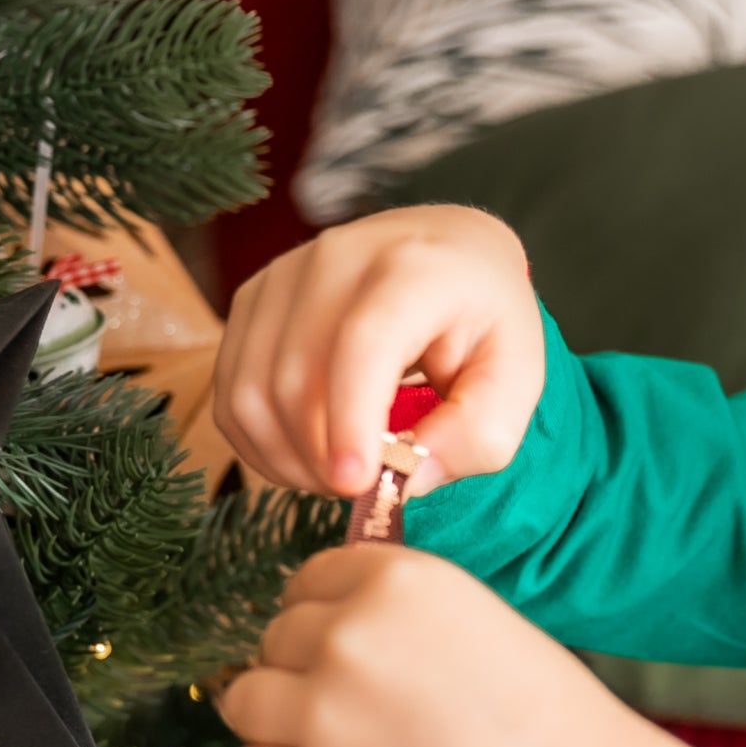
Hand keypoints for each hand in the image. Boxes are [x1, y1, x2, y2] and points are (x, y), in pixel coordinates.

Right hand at [213, 206, 544, 499]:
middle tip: (365, 490)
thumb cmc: (485, 323)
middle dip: (323, 459)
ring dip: (287, 459)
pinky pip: (231, 393)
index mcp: (416, 268)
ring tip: (337, 474)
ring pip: (252, 392)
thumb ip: (474, 438)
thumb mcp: (514, 383)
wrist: (447, 255)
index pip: (364, 343)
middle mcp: (338, 258)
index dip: (351, 420)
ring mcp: (283, 276)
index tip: (355, 484)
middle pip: (296, 379)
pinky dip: (260, 443)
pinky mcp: (252, 301)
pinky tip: (304, 454)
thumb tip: (404, 480)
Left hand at [219, 547, 707, 746]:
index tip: (344, 654)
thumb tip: (326, 627)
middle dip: (302, 675)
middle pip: (273, 641)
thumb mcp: (479, 621)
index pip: (306, 582)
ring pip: (244, 702)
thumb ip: (400, 615)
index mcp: (397, 581)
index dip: (322, 621)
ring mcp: (326, 717)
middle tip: (355, 716)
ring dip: (276, 726)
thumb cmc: (554, 725)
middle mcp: (351, 638)